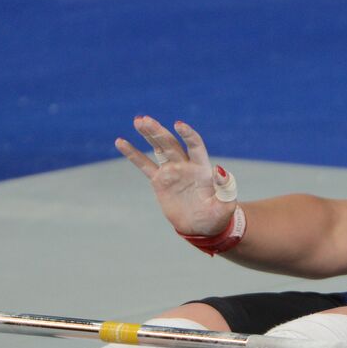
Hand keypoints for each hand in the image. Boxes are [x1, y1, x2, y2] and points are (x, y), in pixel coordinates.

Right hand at [115, 116, 236, 235]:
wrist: (202, 227)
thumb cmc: (217, 215)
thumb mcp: (226, 203)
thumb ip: (225, 186)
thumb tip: (219, 168)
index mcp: (202, 167)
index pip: (195, 145)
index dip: (188, 134)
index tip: (178, 124)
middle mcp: (185, 165)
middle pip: (171, 143)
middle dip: (159, 131)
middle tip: (145, 120)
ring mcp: (171, 171)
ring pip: (158, 148)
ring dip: (149, 134)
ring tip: (138, 120)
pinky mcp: (159, 181)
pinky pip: (144, 165)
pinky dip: (132, 154)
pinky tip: (120, 141)